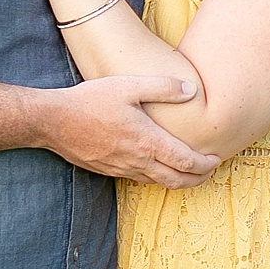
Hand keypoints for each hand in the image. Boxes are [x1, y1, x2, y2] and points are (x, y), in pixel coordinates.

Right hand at [37, 75, 219, 187]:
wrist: (53, 121)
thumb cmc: (91, 100)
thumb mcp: (128, 86)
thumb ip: (163, 87)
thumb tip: (192, 90)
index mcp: (148, 142)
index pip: (186, 162)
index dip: (205, 164)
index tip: (216, 159)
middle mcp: (138, 161)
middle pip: (177, 180)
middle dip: (198, 178)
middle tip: (209, 171)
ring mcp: (122, 169)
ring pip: (158, 183)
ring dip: (178, 181)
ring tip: (190, 172)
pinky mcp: (109, 171)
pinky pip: (140, 180)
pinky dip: (156, 178)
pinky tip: (158, 168)